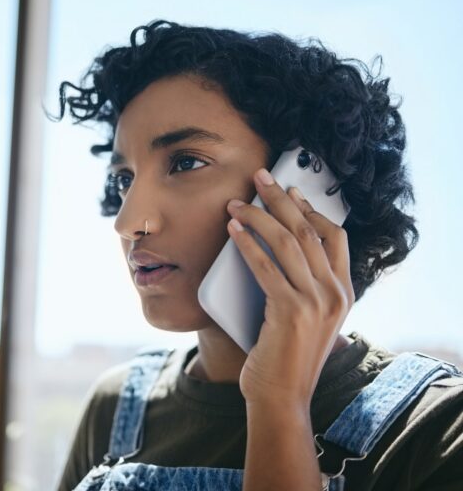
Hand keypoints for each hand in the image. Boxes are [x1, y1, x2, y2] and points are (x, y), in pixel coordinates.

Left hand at [226, 167, 354, 407]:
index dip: (310, 209)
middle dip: (280, 200)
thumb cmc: (285, 356)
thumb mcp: (306, 317)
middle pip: (308, 231)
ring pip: (287, 242)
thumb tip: (274, 247)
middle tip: (259, 177)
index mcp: (343, 292)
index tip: (289, 191)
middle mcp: (335, 293)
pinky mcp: (291, 311)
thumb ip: (302, 286)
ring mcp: (316, 302)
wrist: (281, 397)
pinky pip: (265, 266)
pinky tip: (232, 231)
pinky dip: (246, 244)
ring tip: (235, 203)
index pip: (334, 236)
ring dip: (257, 216)